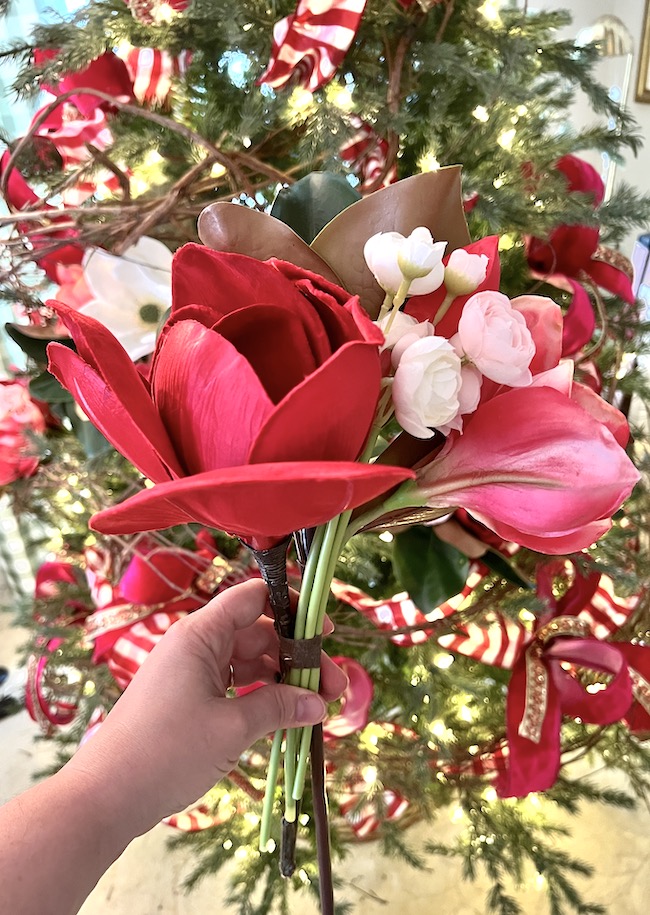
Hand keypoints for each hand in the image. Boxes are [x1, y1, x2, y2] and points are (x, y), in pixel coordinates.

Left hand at [65, 579, 346, 835]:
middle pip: (258, 634)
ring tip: (315, 708)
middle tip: (334, 689)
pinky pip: (233, 686)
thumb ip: (278, 707)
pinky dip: (260, 697)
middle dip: (297, 658)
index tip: (325, 631)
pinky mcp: (187, 700)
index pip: (253, 598)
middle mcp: (195, 645)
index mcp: (200, 635)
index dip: (292, 607)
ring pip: (248, 662)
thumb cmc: (166, 752)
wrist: (106, 796)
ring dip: (282, 681)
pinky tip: (285, 719)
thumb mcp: (231, 728)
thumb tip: (318, 703)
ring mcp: (190, 673)